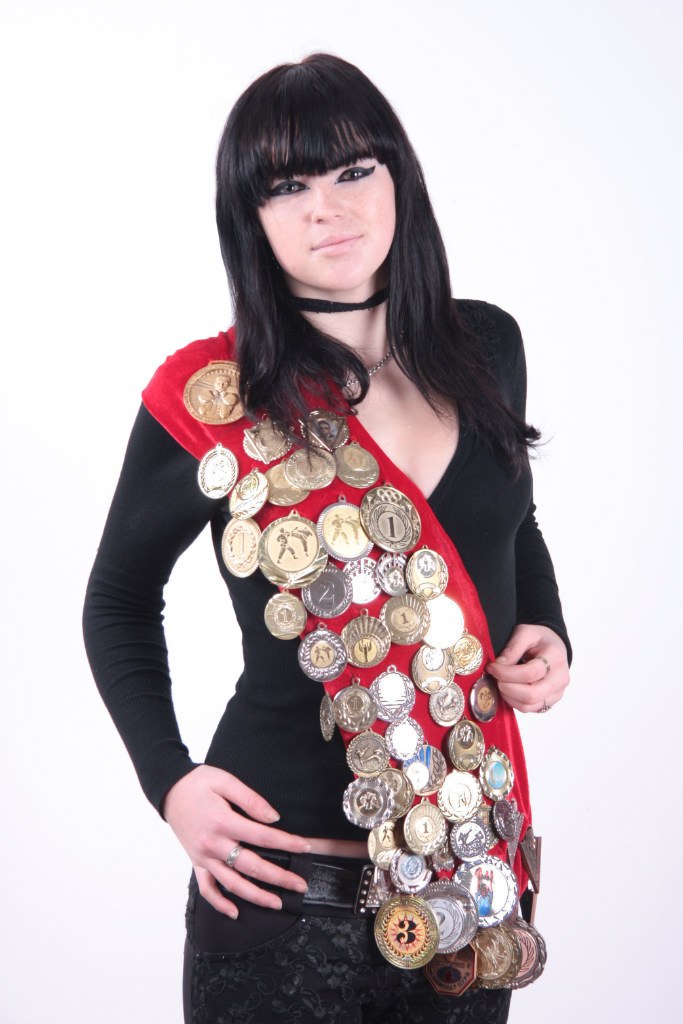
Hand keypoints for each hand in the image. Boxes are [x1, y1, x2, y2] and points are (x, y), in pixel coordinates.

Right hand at [162, 765, 310, 917]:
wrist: (168, 790)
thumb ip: (251, 800)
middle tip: (300, 886)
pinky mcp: (195, 862)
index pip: (263, 837)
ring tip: (277, 904)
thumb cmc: (199, 782)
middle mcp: (213, 844)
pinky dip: (219, 903)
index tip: (306, 848)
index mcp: (223, 822)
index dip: (287, 843)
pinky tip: (234, 912)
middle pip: (252, 866)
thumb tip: (273, 818)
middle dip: (279, 878)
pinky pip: (206, 888)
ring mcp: (203, 856)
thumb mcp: (226, 781)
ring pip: (232, 884)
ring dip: (256, 896)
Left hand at [486, 624, 569, 713]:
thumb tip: (499, 665)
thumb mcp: (526, 633)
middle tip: (495, 678)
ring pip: (529, 706)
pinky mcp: (549, 703)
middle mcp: (560, 679)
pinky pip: (529, 709)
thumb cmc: (540, 639)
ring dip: (509, 697)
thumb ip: (513, 647)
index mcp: (556, 658)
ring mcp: (556, 693)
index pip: (531, 673)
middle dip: (507, 688)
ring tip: (500, 683)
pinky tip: (507, 690)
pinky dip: (514, 702)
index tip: (492, 667)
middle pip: (531, 694)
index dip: (507, 673)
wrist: (555, 648)